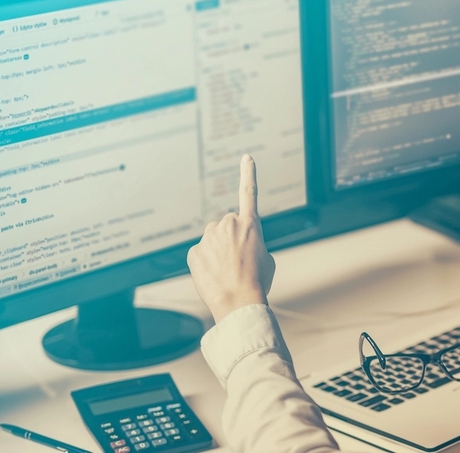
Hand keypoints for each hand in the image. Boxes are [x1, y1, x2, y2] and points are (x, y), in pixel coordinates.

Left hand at [188, 155, 276, 323]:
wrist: (239, 301)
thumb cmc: (257, 282)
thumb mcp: (265, 258)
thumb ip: (252, 243)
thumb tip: (236, 246)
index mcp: (251, 225)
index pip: (249, 193)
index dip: (248, 174)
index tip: (247, 157)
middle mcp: (228, 224)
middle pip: (227, 225)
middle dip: (230, 238)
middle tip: (238, 260)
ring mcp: (209, 237)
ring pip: (212, 238)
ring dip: (218, 250)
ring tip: (226, 270)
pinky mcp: (194, 251)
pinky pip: (200, 253)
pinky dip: (205, 262)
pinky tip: (214, 275)